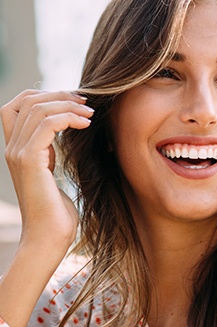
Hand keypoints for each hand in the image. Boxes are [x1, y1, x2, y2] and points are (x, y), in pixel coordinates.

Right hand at [0, 90, 93, 249]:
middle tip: (86, 101)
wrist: (49, 237)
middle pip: (28, 100)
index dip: (45, 94)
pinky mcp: (29, 161)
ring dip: (69, 105)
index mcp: (17, 147)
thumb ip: (50, 149)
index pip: (18, 104)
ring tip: (91, 113)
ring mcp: (18, 153)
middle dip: (60, 94)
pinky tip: (86, 124)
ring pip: (38, 108)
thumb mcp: (52, 169)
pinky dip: (69, 118)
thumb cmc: (56, 208)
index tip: (75, 100)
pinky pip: (47, 125)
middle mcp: (12, 146)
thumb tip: (66, 127)